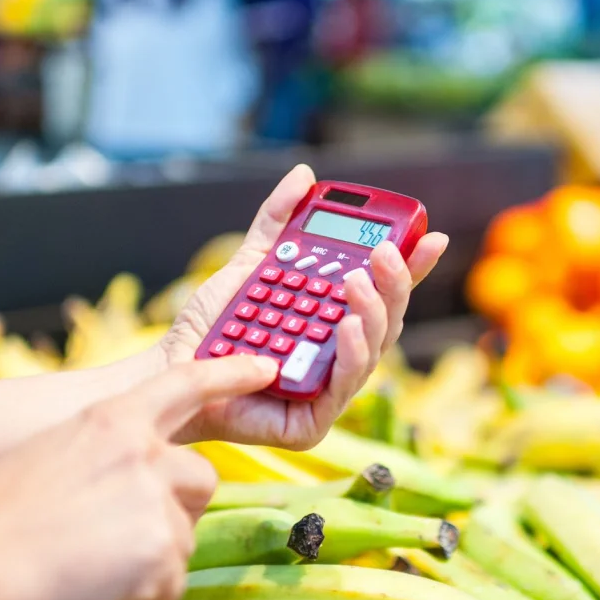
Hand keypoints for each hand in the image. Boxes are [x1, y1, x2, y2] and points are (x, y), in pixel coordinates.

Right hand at [0, 354, 277, 599]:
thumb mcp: (51, 455)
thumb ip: (104, 457)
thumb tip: (131, 487)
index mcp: (113, 419)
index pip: (186, 384)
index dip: (230, 374)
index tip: (265, 368)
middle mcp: (146, 452)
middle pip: (201, 478)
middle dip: (176, 507)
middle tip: (122, 532)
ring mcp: (158, 501)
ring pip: (185, 535)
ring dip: (152, 556)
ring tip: (90, 563)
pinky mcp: (163, 552)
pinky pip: (171, 582)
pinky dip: (142, 593)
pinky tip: (96, 587)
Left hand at [152, 164, 446, 449]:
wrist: (169, 373)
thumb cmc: (211, 330)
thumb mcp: (248, 265)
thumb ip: (278, 223)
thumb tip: (305, 177)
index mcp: (332, 319)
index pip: (381, 291)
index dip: (410, 266)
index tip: (429, 236)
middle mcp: (338, 355)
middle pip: (385, 320)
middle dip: (394, 284)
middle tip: (384, 251)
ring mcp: (328, 389)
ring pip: (372, 352)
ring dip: (373, 314)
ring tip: (358, 282)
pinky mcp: (311, 422)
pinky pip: (342, 389)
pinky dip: (350, 357)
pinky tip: (345, 328)